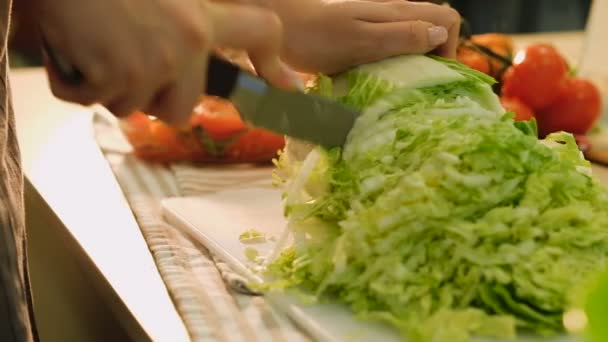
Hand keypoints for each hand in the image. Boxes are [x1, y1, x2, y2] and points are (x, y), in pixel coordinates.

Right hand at [36, 0, 300, 124]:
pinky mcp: (114, 76)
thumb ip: (189, 22)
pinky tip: (71, 45)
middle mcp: (186, 44)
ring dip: (107, 85)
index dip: (274, 64)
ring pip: (131, 107)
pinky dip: (73, 82)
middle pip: (179, 109)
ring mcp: (151, 63)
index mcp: (201, 18)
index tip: (291, 88)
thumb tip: (201, 49)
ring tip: (94, 40)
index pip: (261, 32)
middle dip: (150, 97)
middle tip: (123, 55)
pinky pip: (89, 101)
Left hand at [272, 0, 460, 73]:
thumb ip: (400, 36)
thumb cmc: (317, 35)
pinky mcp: (361, 41)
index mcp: (398, 13)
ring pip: (411, 45)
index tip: (432, 75)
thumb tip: (439, 35)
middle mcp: (393, 18)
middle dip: (432, 62)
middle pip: (432, 33)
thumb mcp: (361, 40)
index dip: (449, 48)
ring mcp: (376, 28)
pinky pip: (388, 54)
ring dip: (411, 68)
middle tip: (414, 90)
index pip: (447, 20)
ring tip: (395, 93)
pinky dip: (389, 70)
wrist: (279, 27)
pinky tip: (375, 86)